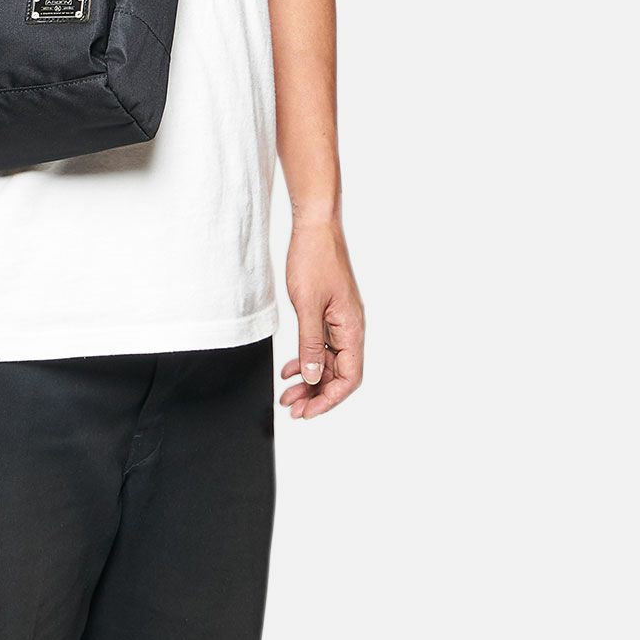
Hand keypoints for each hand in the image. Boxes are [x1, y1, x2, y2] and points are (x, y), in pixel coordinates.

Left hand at [281, 219, 364, 419]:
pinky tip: (291, 369)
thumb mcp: (308, 306)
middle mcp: (350, 328)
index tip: (308, 411)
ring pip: (328, 363)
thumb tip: (314, 377)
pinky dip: (307, 360)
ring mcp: (340, 322)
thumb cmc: (315, 259)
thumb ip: (311, 344)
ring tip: (288, 394)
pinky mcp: (329, 315)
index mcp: (352, 328)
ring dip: (309, 380)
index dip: (329, 399)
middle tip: (292, 408)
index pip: (349, 377)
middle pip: (338, 374)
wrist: (315, 228)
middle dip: (315, 394)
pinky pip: (321, 346)